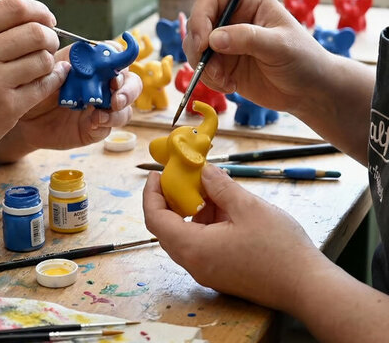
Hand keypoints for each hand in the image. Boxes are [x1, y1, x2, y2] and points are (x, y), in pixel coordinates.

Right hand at [0, 0, 67, 179]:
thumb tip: (34, 21)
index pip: (15, 6)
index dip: (40, 11)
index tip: (47, 21)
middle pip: (36, 32)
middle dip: (51, 37)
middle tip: (49, 45)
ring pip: (44, 59)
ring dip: (51, 61)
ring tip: (43, 66)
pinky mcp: (8, 107)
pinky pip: (45, 85)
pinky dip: (55, 79)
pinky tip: (53, 78)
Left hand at [0, 45, 142, 160]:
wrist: (21, 117)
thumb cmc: (33, 87)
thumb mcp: (44, 71)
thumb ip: (59, 66)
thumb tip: (72, 65)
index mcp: (93, 64)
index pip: (117, 57)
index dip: (122, 62)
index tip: (114, 72)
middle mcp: (103, 84)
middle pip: (131, 83)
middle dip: (128, 90)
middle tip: (116, 98)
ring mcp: (102, 107)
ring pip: (126, 108)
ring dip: (119, 111)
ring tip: (101, 115)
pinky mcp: (96, 128)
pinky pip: (109, 127)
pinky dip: (106, 124)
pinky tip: (94, 122)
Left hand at [143, 164, 323, 310]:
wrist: (307, 287)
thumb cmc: (279, 247)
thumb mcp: (247, 206)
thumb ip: (219, 186)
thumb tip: (202, 171)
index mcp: (194, 248)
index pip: (155, 219)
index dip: (151, 194)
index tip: (156, 174)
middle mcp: (194, 263)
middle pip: (167, 228)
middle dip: (170, 200)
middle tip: (182, 178)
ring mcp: (207, 271)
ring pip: (186, 235)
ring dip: (192, 211)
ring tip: (210, 190)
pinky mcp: (220, 273)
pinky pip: (201, 244)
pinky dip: (205, 224)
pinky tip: (224, 208)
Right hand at [183, 0, 332, 112]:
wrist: (307, 90)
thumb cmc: (302, 59)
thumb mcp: (279, 46)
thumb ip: (248, 38)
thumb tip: (214, 39)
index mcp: (247, 1)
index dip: (200, 18)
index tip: (204, 44)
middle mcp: (231, 18)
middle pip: (196, 24)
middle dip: (198, 49)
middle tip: (212, 70)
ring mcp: (225, 41)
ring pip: (194, 48)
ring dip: (204, 68)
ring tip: (226, 81)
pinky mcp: (221, 63)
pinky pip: (201, 68)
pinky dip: (209, 79)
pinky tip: (230, 86)